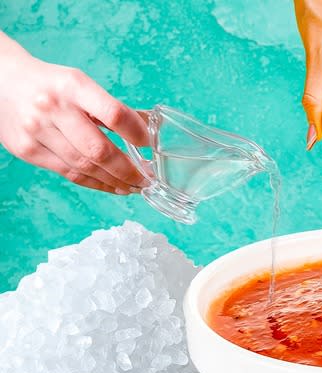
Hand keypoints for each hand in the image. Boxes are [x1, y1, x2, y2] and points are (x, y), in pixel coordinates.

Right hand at [0, 52, 148, 194]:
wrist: (2, 81)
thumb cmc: (53, 85)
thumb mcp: (83, 84)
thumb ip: (113, 108)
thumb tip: (150, 130)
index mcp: (73, 86)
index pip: (113, 114)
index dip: (137, 134)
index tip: (152, 146)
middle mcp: (52, 108)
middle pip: (98, 149)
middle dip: (128, 170)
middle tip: (148, 179)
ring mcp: (36, 131)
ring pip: (83, 167)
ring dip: (114, 181)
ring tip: (134, 186)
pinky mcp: (26, 151)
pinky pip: (68, 174)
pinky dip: (95, 183)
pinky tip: (112, 186)